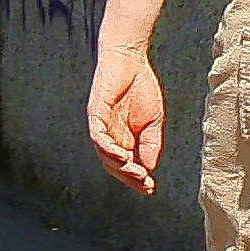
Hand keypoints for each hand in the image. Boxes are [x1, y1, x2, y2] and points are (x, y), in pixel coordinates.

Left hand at [89, 49, 167, 192]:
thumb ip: (151, 144)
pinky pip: (98, 134)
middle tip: (144, 184)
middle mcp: (109, 135)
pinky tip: (120, 155)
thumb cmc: (141, 89)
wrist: (132, 62)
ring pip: (104, 152)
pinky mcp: (95, 112)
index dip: (136, 178)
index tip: (151, 188)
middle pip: (112, 164)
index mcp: (123, 139)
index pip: (125, 165)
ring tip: (135, 173)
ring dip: (119, 165)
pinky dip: (107, 147)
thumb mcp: (154, 122)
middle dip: (129, 176)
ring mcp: (100, 125)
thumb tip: (150, 167)